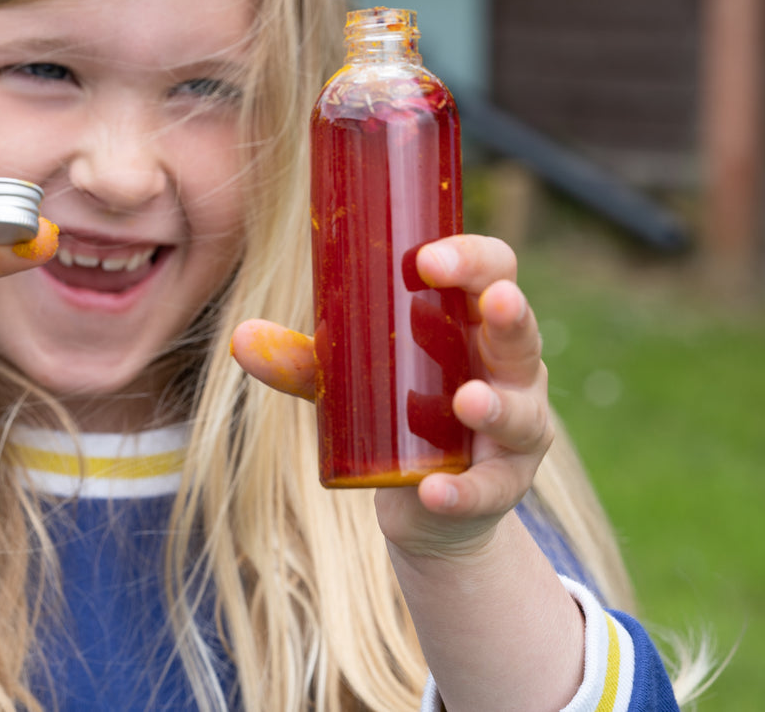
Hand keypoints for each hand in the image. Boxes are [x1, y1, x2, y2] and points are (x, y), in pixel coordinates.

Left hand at [230, 234, 549, 561]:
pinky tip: (434, 492)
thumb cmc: (403, 413)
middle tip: (490, 300)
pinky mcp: (502, 487)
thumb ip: (303, 362)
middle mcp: (511, 372)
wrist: (433, 507)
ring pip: (522, 412)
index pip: (494, 272)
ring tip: (469, 402)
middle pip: (521, 332)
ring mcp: (517, 431)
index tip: (427, 258)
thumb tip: (242, 338)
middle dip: (509, 313)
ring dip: (496, 405)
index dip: (473, 259)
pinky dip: (461, 491)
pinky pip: (488, 489)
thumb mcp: (354, 383)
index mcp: (474, 327)